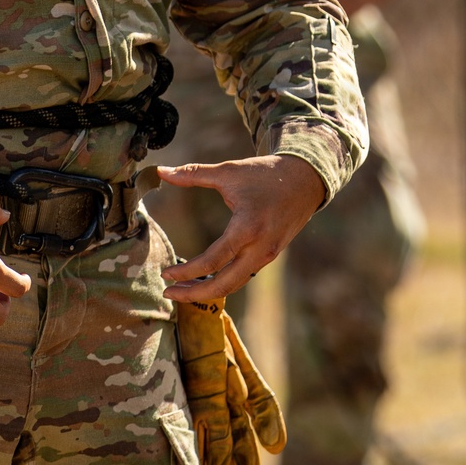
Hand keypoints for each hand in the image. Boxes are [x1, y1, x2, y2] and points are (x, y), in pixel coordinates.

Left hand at [157, 154, 324, 299]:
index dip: (186, 271)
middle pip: (224, 284)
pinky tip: (206, 278)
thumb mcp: (228, 171)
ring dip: (209, 290)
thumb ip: (192, 174)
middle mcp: (259, 248)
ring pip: (235, 283)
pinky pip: (245, 274)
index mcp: (247, 228)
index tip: (165, 274)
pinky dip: (224, 281)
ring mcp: (267, 254)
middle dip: (194, 294)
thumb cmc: (264, 173)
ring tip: (183, 290)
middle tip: (168, 294)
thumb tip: (160, 171)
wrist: (305, 179)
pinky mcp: (271, 254)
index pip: (212, 261)